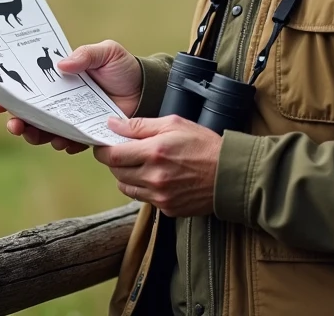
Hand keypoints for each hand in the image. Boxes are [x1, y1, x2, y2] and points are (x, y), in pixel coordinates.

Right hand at [0, 39, 142, 153]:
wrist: (147, 91)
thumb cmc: (123, 69)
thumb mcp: (106, 53)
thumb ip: (86, 55)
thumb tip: (61, 65)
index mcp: (59, 81)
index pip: (29, 88)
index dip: (10, 95)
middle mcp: (61, 102)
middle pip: (30, 114)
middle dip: (18, 121)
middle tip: (14, 124)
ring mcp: (72, 120)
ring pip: (45, 132)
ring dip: (36, 135)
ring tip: (35, 134)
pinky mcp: (86, 134)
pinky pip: (70, 143)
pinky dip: (64, 144)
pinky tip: (63, 142)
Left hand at [92, 115, 221, 216]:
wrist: (230, 174)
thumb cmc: (204, 145)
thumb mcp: (173, 124)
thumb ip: (139, 125)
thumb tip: (112, 124)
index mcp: (154, 152)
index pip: (111, 156)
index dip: (102, 149)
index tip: (103, 145)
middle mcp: (154, 177)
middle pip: (116, 172)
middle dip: (115, 161)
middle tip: (125, 151)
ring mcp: (160, 196)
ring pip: (126, 188)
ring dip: (127, 175)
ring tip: (141, 164)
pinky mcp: (167, 209)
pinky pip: (143, 199)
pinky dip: (144, 188)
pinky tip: (157, 177)